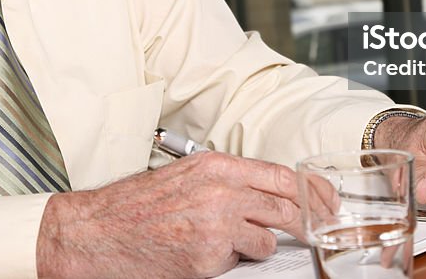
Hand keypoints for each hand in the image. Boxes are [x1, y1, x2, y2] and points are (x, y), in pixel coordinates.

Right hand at [36, 151, 330, 278]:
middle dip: (306, 221)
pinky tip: (210, 253)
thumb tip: (269, 193)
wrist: (97, 232)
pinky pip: (243, 260)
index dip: (313, 190)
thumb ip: (229, 180)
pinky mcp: (207, 257)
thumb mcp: (187, 175)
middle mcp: (221, 190)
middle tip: (315, 229)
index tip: (328, 201)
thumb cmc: (137, 205)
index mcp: (217, 165)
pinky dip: (235, 260)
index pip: (283, 174)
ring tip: (235, 242)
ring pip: (269, 238)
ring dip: (262, 244)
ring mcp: (216, 224)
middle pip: (286, 206)